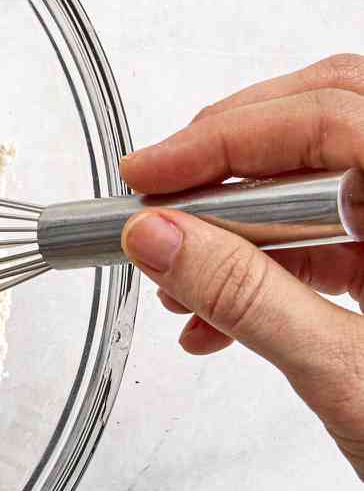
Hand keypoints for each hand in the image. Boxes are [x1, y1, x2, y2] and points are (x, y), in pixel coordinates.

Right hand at [119, 53, 363, 479]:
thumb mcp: (341, 369)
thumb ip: (246, 295)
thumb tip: (162, 237)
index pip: (322, 121)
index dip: (223, 139)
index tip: (148, 178)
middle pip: (325, 122)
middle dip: (231, 160)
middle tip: (157, 202)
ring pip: (323, 181)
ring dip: (240, 225)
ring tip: (179, 282)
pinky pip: (334, 237)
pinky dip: (269, 268)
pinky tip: (216, 318)